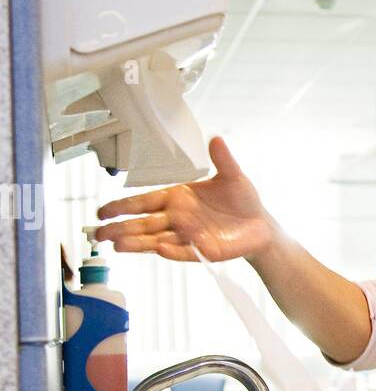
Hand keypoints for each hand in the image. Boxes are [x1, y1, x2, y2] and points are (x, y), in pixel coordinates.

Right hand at [92, 136, 274, 262]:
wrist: (261, 224)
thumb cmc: (242, 200)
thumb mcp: (233, 176)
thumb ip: (222, 160)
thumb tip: (216, 139)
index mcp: (177, 198)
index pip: (144, 202)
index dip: (123, 206)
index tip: (103, 212)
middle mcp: (177, 218)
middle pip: (143, 224)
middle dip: (120, 229)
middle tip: (98, 234)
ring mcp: (188, 236)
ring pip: (156, 240)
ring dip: (137, 243)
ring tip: (116, 246)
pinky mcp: (202, 251)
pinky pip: (184, 251)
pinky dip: (172, 250)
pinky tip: (158, 249)